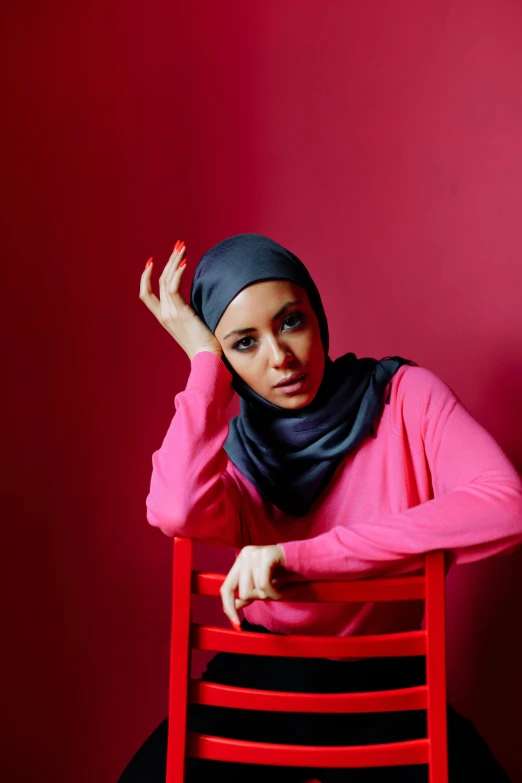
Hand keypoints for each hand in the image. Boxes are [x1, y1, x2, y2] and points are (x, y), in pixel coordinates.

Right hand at [139, 241, 222, 360]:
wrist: (207, 360)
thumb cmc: (206, 344)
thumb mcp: (194, 324)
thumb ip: (191, 311)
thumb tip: (201, 296)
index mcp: (164, 317)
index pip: (146, 294)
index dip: (146, 277)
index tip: (151, 262)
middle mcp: (164, 314)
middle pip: (159, 281)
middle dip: (168, 260)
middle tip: (179, 246)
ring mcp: (170, 314)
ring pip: (166, 280)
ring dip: (174, 261)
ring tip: (183, 248)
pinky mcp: (181, 313)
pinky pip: (174, 288)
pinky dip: (178, 273)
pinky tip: (185, 262)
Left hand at [220, 545, 286, 628]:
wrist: (306, 561)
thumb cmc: (284, 573)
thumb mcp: (263, 587)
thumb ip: (247, 594)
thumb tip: (230, 607)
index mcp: (240, 561)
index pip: (225, 587)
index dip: (229, 607)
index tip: (236, 623)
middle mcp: (245, 554)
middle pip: (242, 592)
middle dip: (259, 598)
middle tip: (272, 592)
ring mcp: (254, 553)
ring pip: (254, 590)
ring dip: (269, 595)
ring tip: (278, 588)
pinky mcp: (266, 554)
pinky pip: (264, 584)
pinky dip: (275, 593)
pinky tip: (282, 589)